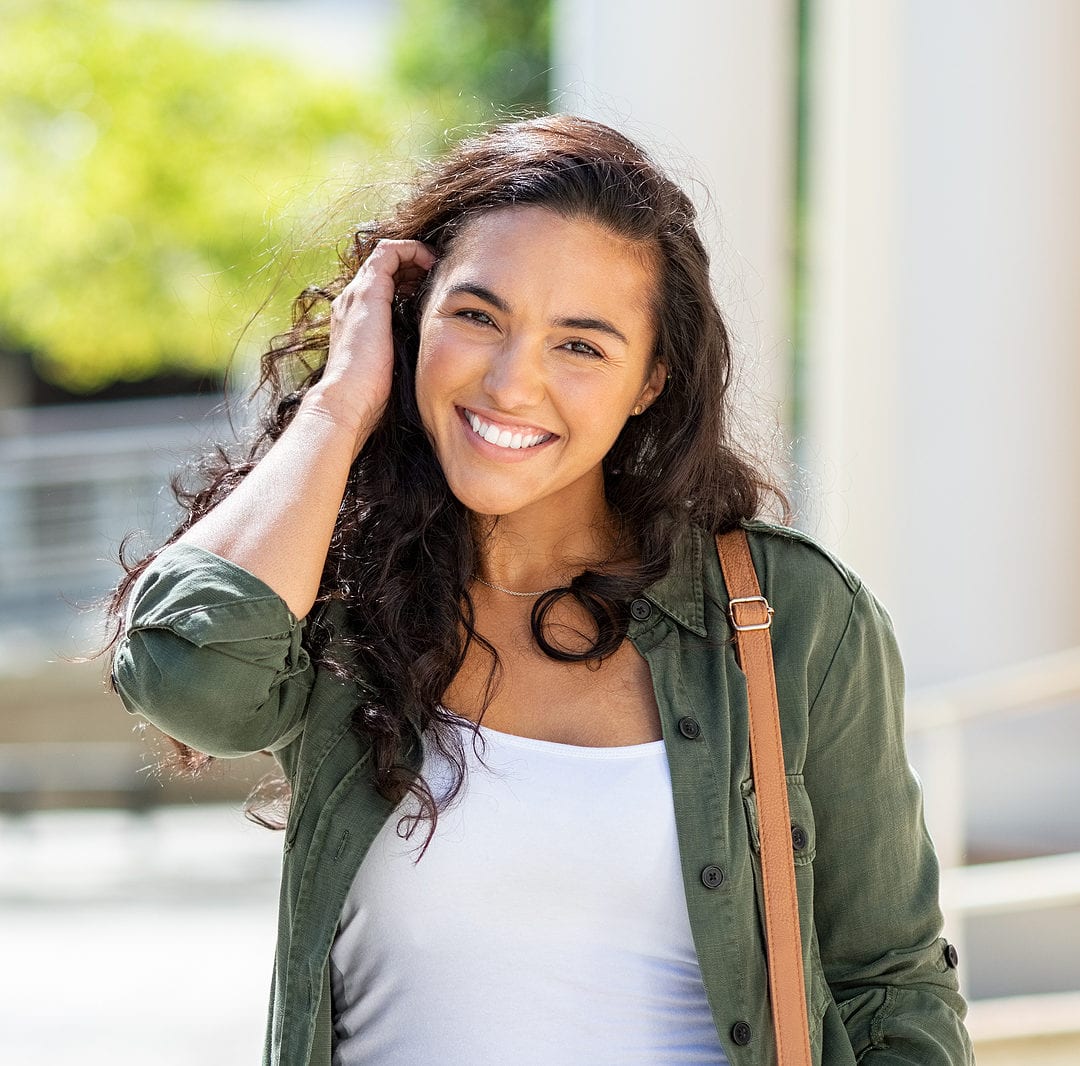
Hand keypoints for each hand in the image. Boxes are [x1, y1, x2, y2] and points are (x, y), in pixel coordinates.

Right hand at [304, 239, 435, 452]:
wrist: (347, 400)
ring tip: (437, 266)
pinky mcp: (368, 291)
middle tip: (438, 275)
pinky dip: (412, 251)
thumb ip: (403, 353)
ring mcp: (357, 294)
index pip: (381, 286)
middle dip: (412, 266)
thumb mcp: (391, 367)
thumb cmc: (371, 396)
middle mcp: (352, 301)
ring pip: (387, 255)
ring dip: (414, 256)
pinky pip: (389, 252)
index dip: (407, 281)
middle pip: (383, 268)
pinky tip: (433, 264)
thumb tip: (432, 359)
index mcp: (356, 320)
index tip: (431, 291)